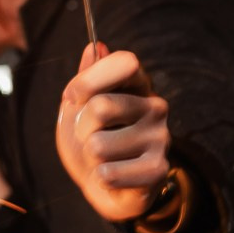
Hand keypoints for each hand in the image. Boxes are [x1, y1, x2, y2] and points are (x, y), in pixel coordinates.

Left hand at [55, 43, 169, 222]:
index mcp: (138, 85)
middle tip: (87, 138)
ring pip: (98, 145)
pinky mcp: (158, 169)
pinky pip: (108, 173)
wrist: (102, 186)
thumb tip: (94, 46)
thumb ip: (84, 79)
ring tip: (101, 159)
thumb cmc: (89, 140)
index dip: (90, 79)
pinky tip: (112, 177)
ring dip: (89, 157)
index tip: (72, 97)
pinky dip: (100, 179)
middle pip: (101, 107)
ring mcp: (161, 138)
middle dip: (80, 127)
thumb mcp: (77, 108)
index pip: (124, 62)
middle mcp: (156, 107)